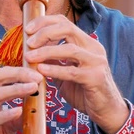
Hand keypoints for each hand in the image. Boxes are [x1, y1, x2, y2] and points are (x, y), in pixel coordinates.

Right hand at [0, 67, 42, 133]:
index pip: (1, 76)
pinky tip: (18, 111)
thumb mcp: (3, 129)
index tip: (37, 74)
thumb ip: (16, 119)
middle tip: (37, 78)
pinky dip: (5, 114)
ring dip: (16, 90)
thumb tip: (34, 112)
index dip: (19, 72)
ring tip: (32, 89)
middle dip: (19, 75)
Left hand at [24, 14, 129, 133]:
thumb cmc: (85, 92)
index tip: (28, 29)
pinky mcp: (95, 78)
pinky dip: (55, 70)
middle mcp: (93, 48)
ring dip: (46, 51)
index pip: (64, 23)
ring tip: (30, 56)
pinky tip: (41, 71)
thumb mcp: (66, 73)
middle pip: (67, 29)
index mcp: (86, 43)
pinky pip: (72, 71)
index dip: (45, 23)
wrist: (106, 110)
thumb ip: (53, 62)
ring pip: (69, 49)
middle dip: (44, 33)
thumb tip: (33, 53)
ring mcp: (96, 62)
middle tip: (28, 42)